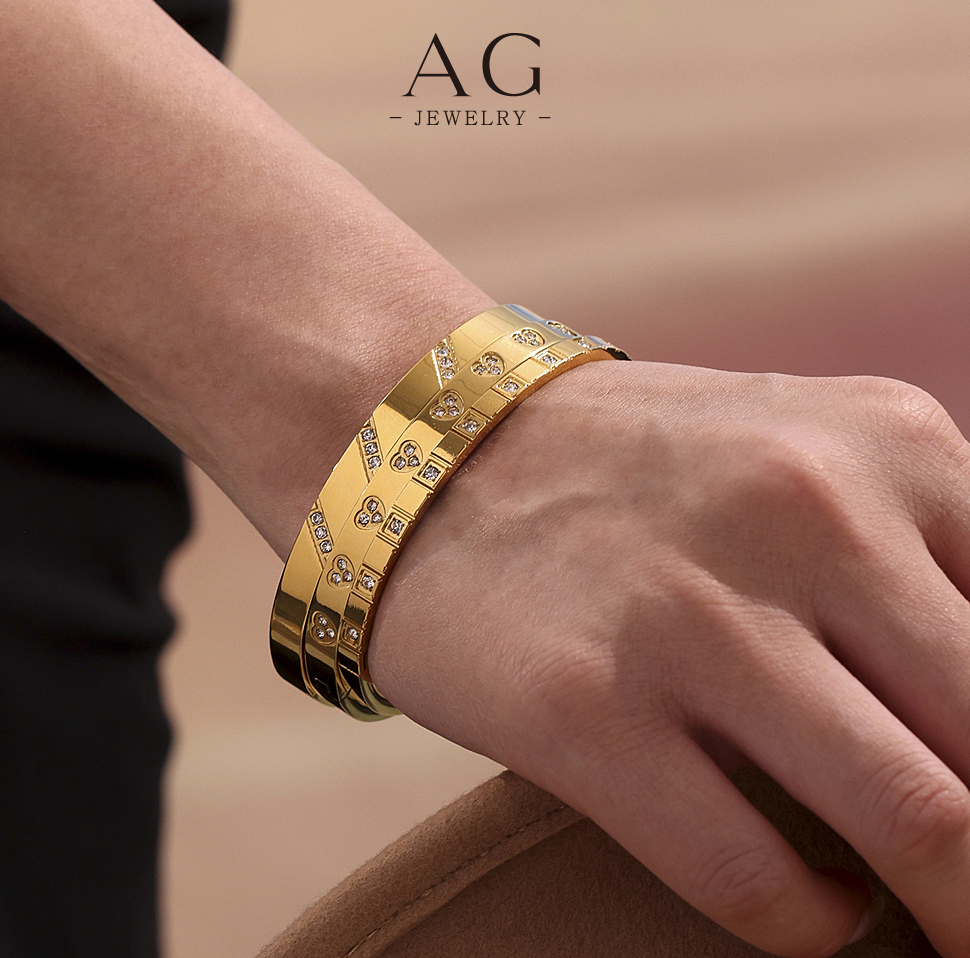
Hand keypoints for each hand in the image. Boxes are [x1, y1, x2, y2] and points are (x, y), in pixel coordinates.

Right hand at [370, 360, 969, 957]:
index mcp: (889, 444)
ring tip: (933, 918)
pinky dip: (818, 923)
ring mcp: (692, 614)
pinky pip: (767, 883)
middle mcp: (802, 514)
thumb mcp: (805, 454)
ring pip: (925, 834)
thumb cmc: (637, 474)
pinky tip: (806, 897)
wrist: (437, 457)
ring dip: (954, 914)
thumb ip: (927, 564)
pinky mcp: (586, 710)